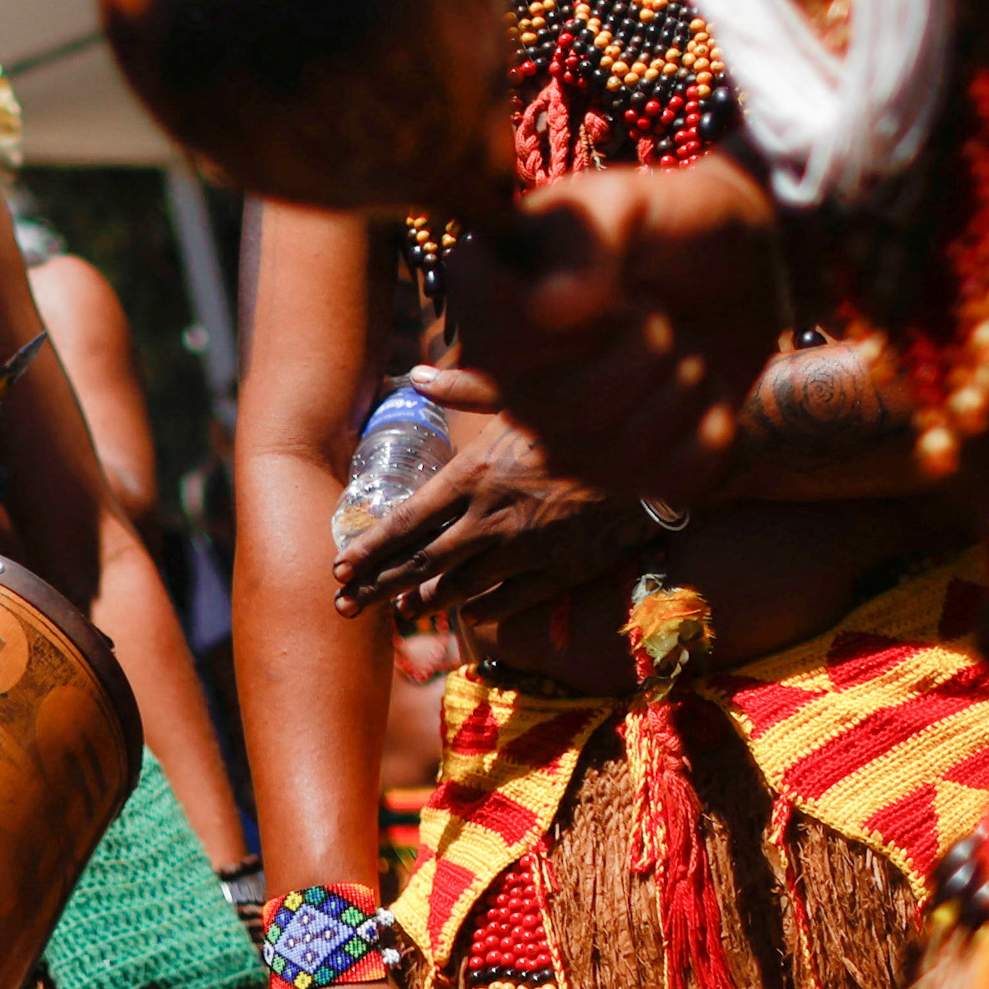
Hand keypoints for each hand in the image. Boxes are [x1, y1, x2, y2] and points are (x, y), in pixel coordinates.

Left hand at [330, 414, 630, 626]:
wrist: (649, 463)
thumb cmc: (581, 421)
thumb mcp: (520, 394)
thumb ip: (464, 387)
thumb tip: (415, 374)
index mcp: (473, 478)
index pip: (406, 521)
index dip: (370, 547)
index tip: (339, 566)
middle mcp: (488, 522)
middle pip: (421, 564)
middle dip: (379, 586)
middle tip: (344, 606)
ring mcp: (521, 553)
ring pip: (459, 588)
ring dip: (424, 601)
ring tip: (398, 613)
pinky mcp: (556, 573)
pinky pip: (506, 601)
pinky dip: (479, 610)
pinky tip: (462, 614)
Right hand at [416, 158, 780, 503]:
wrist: (744, 260)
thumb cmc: (672, 223)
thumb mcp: (630, 203)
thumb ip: (588, 242)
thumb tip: (549, 310)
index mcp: (486, 297)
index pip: (501, 344)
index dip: (580, 324)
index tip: (617, 288)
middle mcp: (508, 373)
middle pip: (564, 412)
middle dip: (646, 355)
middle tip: (663, 313)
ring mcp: (563, 428)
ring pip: (617, 455)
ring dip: (682, 389)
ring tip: (688, 348)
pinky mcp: (628, 467)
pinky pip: (667, 483)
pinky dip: (710, 434)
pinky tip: (710, 391)